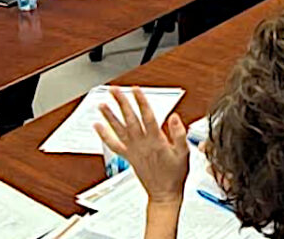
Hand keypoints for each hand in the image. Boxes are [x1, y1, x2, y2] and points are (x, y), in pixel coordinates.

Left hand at [94, 87, 190, 203]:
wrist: (164, 194)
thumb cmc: (174, 175)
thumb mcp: (184, 153)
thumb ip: (179, 134)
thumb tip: (175, 118)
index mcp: (156, 141)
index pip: (147, 116)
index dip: (141, 101)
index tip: (136, 89)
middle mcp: (142, 144)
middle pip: (130, 119)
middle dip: (122, 103)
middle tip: (115, 90)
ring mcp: (133, 150)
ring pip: (119, 130)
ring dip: (110, 116)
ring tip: (102, 104)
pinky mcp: (128, 157)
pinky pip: (114, 145)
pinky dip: (104, 135)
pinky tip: (98, 126)